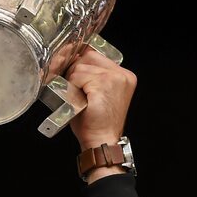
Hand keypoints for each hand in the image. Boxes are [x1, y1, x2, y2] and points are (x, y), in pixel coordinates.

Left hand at [65, 47, 136, 162]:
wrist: (102, 141)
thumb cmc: (97, 122)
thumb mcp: (97, 93)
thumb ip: (92, 75)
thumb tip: (74, 59)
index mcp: (124, 75)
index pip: (95, 55)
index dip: (81, 65)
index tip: (76, 79)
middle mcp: (122, 74)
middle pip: (88, 57)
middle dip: (76, 72)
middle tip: (77, 91)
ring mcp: (114, 78)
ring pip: (80, 67)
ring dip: (73, 83)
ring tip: (80, 99)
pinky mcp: (103, 84)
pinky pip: (77, 77)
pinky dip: (73, 89)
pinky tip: (80, 101)